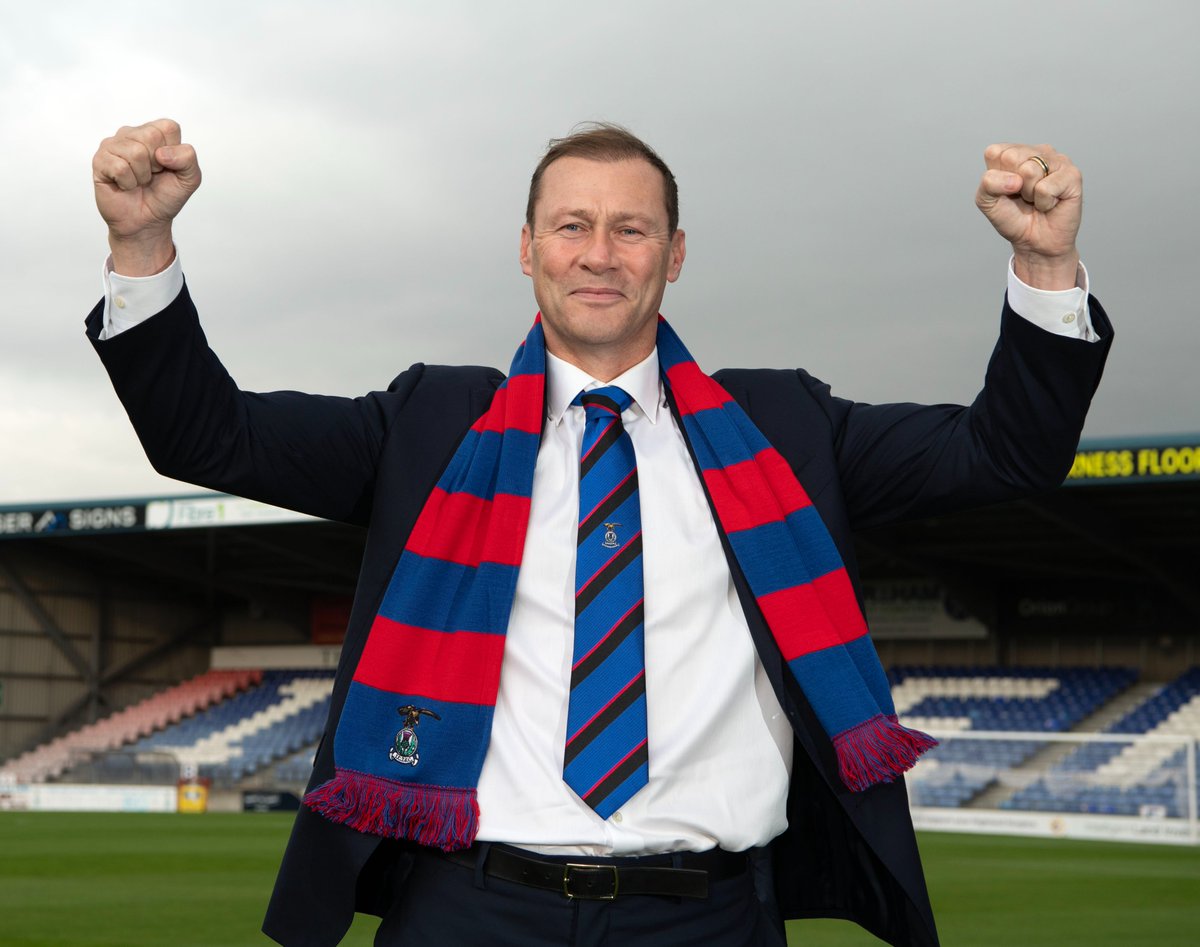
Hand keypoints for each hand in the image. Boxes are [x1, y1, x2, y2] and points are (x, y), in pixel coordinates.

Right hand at [93, 119, 200, 275]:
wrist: (146, 222)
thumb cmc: (164, 197)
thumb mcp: (190, 179)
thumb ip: (188, 159)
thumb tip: (162, 153)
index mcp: (155, 133)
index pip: (168, 127)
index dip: (173, 152)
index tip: (167, 167)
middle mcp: (132, 134)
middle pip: (151, 136)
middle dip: (157, 164)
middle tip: (151, 176)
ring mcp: (113, 145)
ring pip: (136, 152)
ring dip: (142, 175)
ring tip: (138, 181)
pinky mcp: (100, 160)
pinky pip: (120, 167)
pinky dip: (128, 183)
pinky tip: (124, 185)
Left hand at [975, 143, 1080, 289]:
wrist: (1034, 242)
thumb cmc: (1013, 218)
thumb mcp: (987, 201)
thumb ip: (988, 183)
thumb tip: (1015, 178)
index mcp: (1013, 152)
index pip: (995, 152)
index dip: (995, 178)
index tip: (1005, 190)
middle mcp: (1036, 151)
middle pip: (1012, 157)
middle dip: (1012, 185)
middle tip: (1022, 196)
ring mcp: (1056, 160)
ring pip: (1029, 170)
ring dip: (1029, 194)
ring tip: (1035, 199)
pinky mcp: (1072, 174)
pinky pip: (1046, 187)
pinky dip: (1044, 202)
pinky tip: (1049, 203)